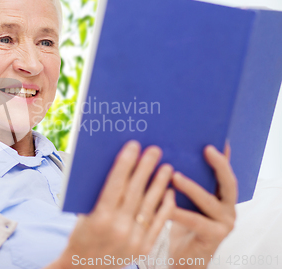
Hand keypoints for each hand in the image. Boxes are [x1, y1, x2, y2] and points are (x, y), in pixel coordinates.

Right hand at [48, 140, 174, 268]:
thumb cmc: (81, 236)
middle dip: (145, 168)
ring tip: (166, 166)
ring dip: (159, 184)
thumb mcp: (83, 215)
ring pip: (150, 206)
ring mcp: (133, 240)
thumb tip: (119, 169)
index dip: (125, 163)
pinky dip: (165, 206)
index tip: (133, 146)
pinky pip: (158, 224)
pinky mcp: (143, 248)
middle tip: (154, 150)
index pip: (115, 184)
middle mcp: (118, 228)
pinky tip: (169, 191)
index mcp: (99, 218)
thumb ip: (100, 195)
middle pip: (135, 192)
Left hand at [169, 143, 237, 267]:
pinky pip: (194, 221)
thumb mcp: (185, 199)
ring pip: (209, 201)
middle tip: (207, 149)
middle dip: (219, 165)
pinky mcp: (213, 237)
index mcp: (222, 196)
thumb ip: (184, 180)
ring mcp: (224, 223)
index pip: (225, 171)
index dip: (224, 155)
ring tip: (174, 175)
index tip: (217, 136)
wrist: (184, 259)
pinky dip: (178, 211)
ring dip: (191, 187)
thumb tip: (167, 151)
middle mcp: (228, 208)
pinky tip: (165, 203)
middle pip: (227, 182)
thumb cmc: (181, 224)